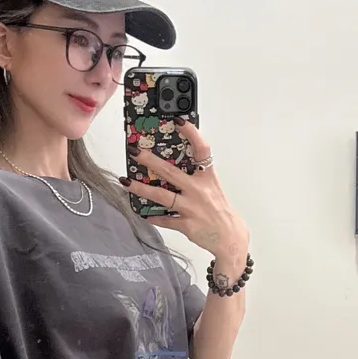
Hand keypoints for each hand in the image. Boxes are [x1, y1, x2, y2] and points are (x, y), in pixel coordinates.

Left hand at [124, 119, 249, 267]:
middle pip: (171, 172)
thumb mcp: (212, 187)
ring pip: (163, 197)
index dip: (191, 133)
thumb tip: (173, 164)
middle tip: (134, 151)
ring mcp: (192, 208)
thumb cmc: (220, 210)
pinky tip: (143, 213)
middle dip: (150, 161)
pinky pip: (166, 221)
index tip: (177, 120)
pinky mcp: (187, 225)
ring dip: (142, 189)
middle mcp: (199, 191)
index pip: (201, 150)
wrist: (231, 238)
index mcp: (208, 178)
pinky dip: (154, 218)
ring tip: (126, 182)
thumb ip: (196, 175)